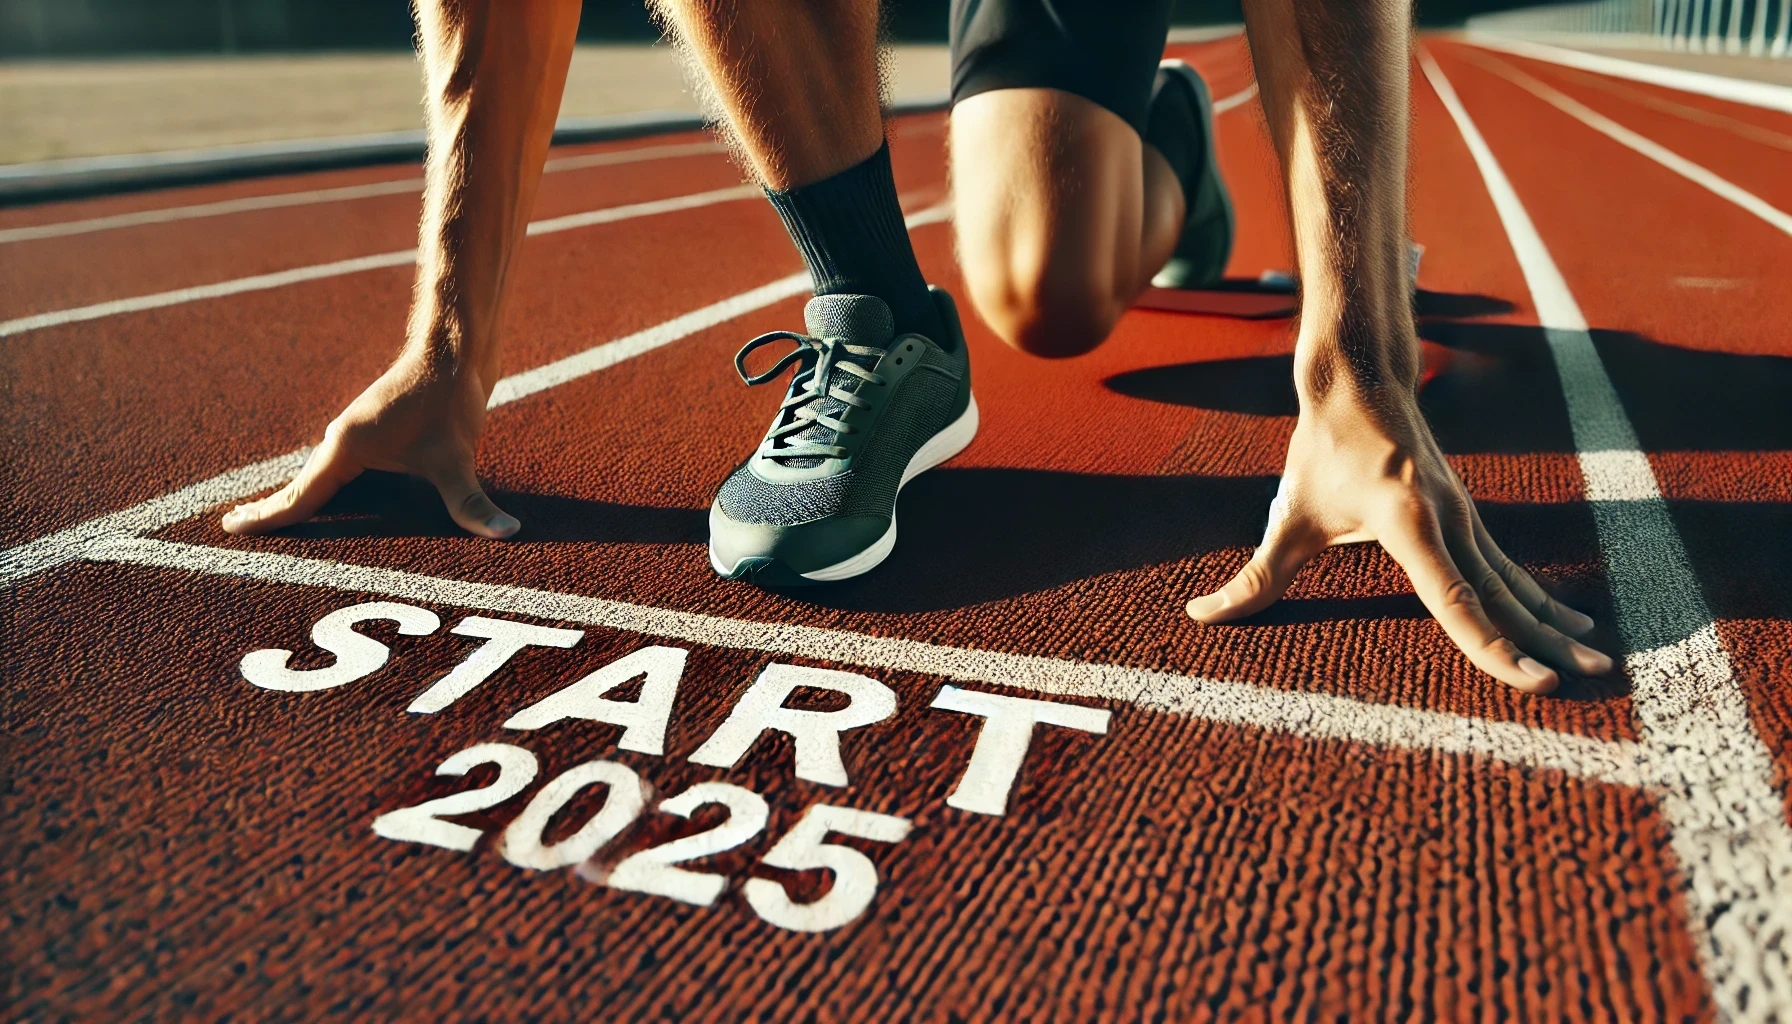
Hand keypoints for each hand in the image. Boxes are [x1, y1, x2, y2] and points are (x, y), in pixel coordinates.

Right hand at [220, 356, 518, 538]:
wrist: (457, 348)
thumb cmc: (450, 396)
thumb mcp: (457, 457)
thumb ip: (472, 503)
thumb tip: (507, 534)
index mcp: (347, 446)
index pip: (300, 495)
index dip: (266, 517)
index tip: (229, 529)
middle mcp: (343, 439)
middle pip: (302, 487)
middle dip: (274, 512)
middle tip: (239, 531)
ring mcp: (359, 434)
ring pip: (322, 477)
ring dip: (302, 500)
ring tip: (275, 523)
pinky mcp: (378, 432)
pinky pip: (343, 469)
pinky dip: (330, 489)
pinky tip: (337, 502)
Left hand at [1187, 387, 1611, 693]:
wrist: (1360, 382)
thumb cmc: (1321, 452)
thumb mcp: (1287, 518)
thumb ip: (1252, 578)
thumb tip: (1199, 616)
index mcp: (1408, 522)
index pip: (1454, 599)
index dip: (1492, 645)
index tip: (1531, 681)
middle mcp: (1449, 519)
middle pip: (1503, 596)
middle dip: (1546, 645)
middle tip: (1594, 682)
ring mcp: (1465, 516)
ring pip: (1515, 582)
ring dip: (1555, 624)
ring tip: (1599, 662)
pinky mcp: (1467, 516)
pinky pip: (1508, 566)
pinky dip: (1538, 598)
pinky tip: (1568, 623)